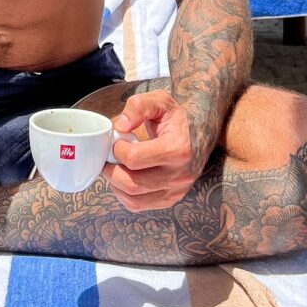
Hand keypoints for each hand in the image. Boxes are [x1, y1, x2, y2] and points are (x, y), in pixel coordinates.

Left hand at [103, 90, 202, 211]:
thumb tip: (119, 126)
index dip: (117, 149)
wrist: (198, 133)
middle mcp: (180, 174)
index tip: (117, 140)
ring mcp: (176, 190)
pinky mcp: (170, 199)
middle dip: (111, 170)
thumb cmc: (175, 118)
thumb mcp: (160, 100)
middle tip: (108, 158)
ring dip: (115, 184)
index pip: (135, 158)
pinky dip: (124, 195)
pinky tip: (124, 178)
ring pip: (133, 199)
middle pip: (132, 183)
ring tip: (114, 167)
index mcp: (178, 148)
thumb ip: (138, 106)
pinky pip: (138, 206)